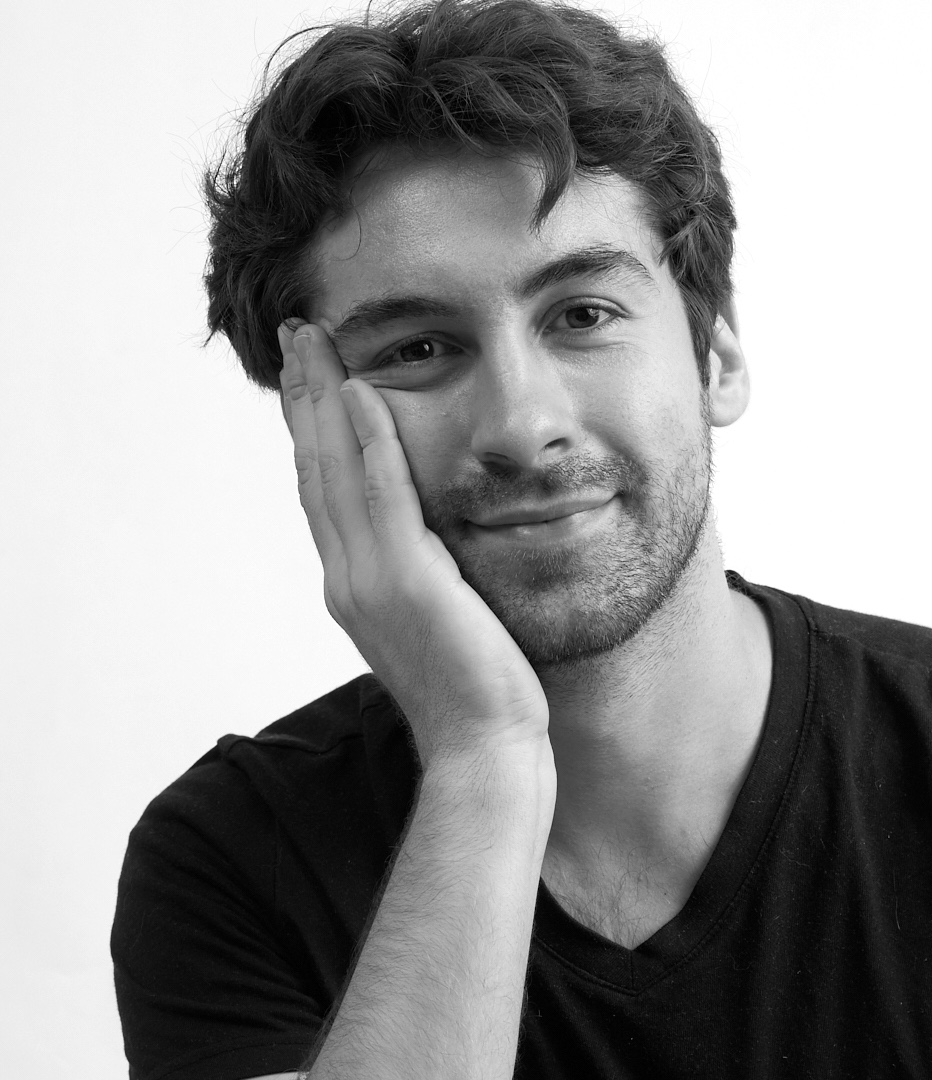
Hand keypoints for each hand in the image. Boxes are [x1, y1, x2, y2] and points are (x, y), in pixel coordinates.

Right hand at [279, 323, 550, 772]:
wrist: (485, 745)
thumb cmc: (478, 691)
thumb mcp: (444, 618)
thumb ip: (427, 575)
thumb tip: (437, 543)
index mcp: (354, 586)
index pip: (324, 490)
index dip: (312, 428)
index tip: (310, 373)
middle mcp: (348, 579)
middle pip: (314, 469)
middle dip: (305, 398)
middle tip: (299, 334)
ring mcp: (369, 581)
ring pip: (335, 471)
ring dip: (325, 400)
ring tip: (318, 343)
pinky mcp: (406, 584)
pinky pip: (383, 496)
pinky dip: (370, 442)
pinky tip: (367, 393)